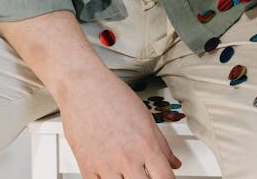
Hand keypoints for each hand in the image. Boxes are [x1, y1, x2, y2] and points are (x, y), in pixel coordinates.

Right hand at [58, 70, 181, 178]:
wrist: (83, 87)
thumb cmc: (113, 96)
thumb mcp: (146, 117)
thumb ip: (162, 145)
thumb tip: (173, 163)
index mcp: (146, 144)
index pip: (164, 178)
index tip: (166, 178)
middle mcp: (127, 157)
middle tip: (146, 174)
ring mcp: (106, 165)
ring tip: (127, 173)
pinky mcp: (87, 167)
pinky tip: (111, 175)